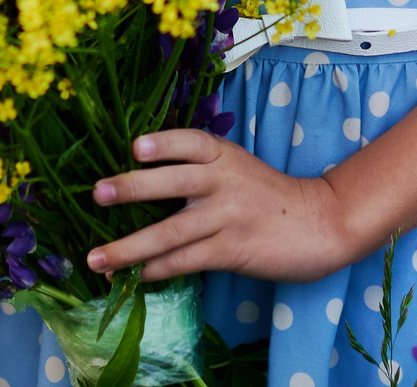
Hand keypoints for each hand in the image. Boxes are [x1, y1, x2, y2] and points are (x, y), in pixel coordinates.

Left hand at [86, 131, 355, 283]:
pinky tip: (136, 276)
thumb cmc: (268, 194)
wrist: (320, 222)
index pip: (190, 142)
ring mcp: (228, 217)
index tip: (135, 147)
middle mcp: (224, 182)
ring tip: (96, 258)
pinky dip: (159, 269)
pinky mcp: (233, 250)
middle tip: (97, 193)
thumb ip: (199, 165)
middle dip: (132, 187)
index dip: (163, 142)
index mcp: (223, 155)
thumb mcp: (237, 166)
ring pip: (172, 231)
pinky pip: (188, 260)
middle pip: (174, 181)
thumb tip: (140, 174)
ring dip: (130, 247)